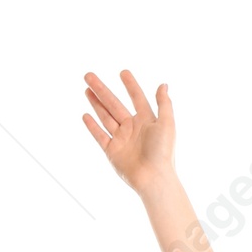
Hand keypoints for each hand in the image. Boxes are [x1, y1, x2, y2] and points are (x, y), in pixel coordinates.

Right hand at [81, 69, 174, 194]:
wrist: (153, 178)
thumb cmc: (162, 152)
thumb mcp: (166, 124)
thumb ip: (164, 104)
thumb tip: (163, 84)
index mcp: (147, 121)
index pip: (137, 98)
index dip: (130, 86)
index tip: (123, 72)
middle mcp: (133, 128)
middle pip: (114, 104)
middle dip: (102, 90)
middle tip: (88, 75)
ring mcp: (121, 139)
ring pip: (105, 116)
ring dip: (95, 103)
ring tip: (86, 89)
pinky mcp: (112, 151)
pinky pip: (100, 136)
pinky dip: (92, 126)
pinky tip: (86, 115)